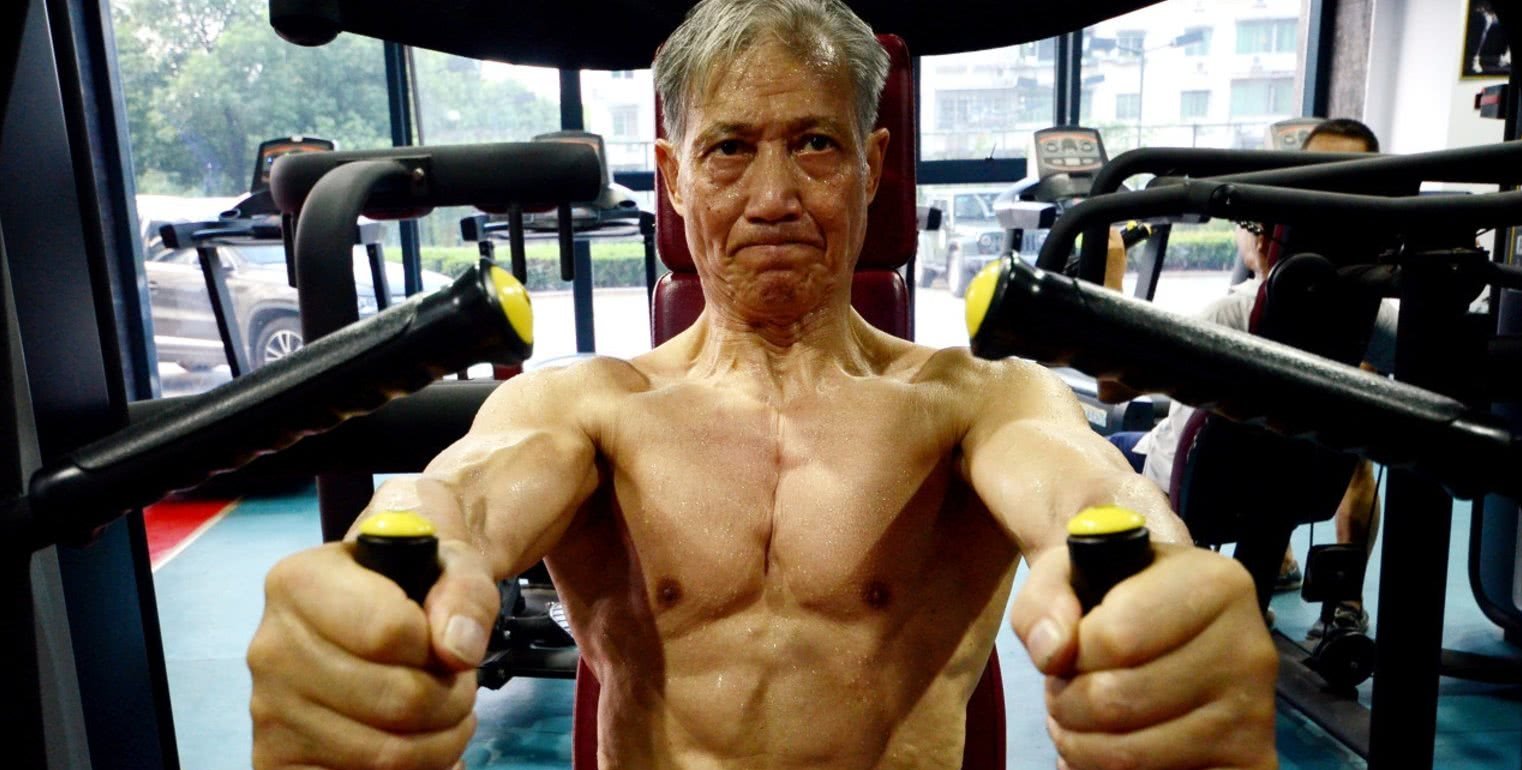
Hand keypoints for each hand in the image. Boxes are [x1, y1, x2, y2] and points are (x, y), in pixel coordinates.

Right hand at [248, 538, 499, 768]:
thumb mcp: (451, 564)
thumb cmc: (410, 585)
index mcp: (299, 583)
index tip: (440, 639)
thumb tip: (458, 650)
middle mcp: (271, 648)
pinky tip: (419, 750)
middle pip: (396, 700)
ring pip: (385, 754)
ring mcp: (269, 710)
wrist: (376, 610)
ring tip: (443, 714)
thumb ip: (464, 594)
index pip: (389, 631)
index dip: (435, 645)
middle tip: (458, 685)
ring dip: (440, 741)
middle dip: (451, 699)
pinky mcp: (276, 759)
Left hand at [1009, 544, 1277, 769]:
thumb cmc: (1116, 593)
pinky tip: (1109, 746)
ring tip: (1081, 719)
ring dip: (1080, 743)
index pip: (1114, 638)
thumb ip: (1046, 599)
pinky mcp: (1250, 759)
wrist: (1172, 624)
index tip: (1071, 649)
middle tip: (1065, 691)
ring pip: (1131, 755)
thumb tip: (1052, 653)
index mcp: (1214, 584)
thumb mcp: (1070, 571)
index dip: (1070, 654)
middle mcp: (1247, 648)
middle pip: (1117, 702)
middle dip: (1067, 703)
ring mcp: (1254, 712)